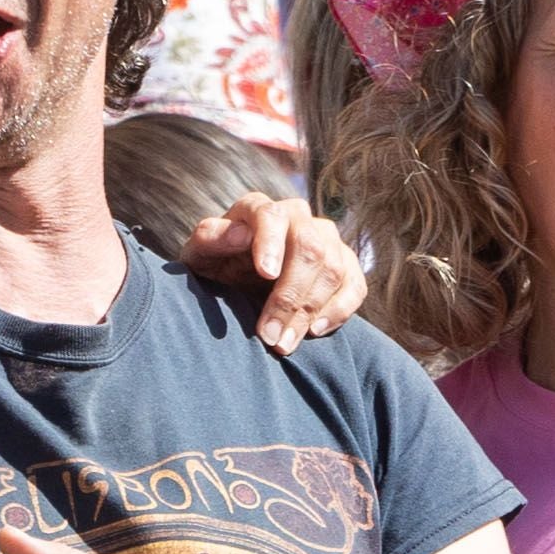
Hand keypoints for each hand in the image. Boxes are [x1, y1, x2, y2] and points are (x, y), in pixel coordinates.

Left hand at [172, 191, 365, 351]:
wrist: (236, 281)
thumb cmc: (215, 265)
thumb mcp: (200, 255)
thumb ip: (210, 239)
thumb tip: (240, 235)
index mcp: (260, 209)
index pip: (272, 216)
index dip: (271, 243)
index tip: (265, 273)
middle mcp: (299, 218)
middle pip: (310, 249)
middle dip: (290, 296)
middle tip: (268, 335)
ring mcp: (327, 239)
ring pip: (333, 269)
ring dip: (309, 312)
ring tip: (283, 344)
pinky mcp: (346, 265)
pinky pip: (355, 285)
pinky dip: (339, 310)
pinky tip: (314, 331)